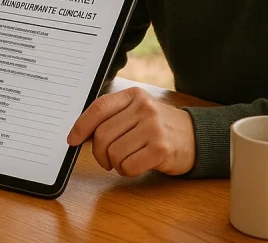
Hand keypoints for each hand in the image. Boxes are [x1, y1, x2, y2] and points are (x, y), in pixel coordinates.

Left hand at [67, 87, 195, 176]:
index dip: (82, 125)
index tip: (72, 140)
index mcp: (133, 96)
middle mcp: (144, 108)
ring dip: (115, 164)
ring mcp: (154, 128)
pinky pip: (128, 166)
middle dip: (99, 154)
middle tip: (106, 160)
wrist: (195, 137)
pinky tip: (137, 166)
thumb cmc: (159, 126)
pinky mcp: (161, 149)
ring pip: (114, 153)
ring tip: (126, 161)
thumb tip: (82, 133)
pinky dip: (127, 171)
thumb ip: (115, 116)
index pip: (99, 108)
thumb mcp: (138, 111)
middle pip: (103, 135)